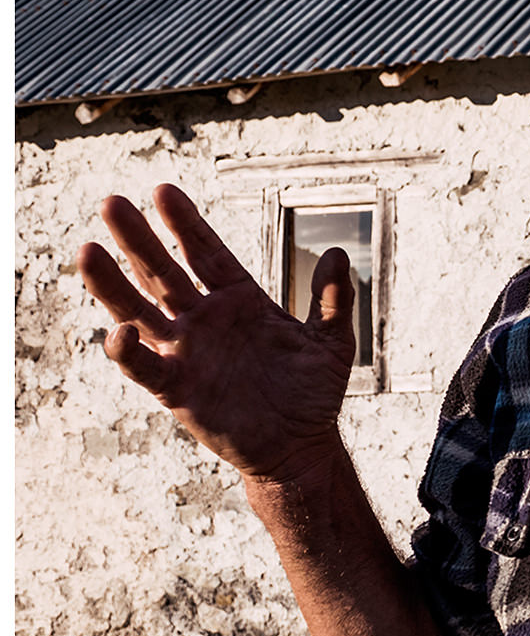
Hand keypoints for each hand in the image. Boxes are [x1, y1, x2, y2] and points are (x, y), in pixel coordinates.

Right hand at [76, 184, 356, 481]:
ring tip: (87, 249)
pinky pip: (144, 366)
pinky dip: (127, 350)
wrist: (301, 445)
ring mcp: (186, 352)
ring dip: (112, 283)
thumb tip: (336, 253)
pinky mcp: (176, 388)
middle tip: (111, 202)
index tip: (163, 190)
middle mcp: (204, 320)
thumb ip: (334, 298)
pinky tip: (120, 330)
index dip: (185, 224)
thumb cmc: (312, 392)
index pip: (205, 253)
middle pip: (162, 272)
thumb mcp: (331, 340)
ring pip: (139, 310)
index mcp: (238, 299)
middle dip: (137, 240)